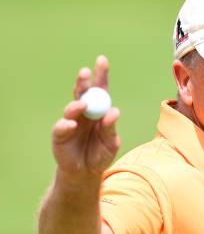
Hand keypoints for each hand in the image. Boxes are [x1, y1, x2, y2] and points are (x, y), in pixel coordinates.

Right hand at [52, 55, 120, 178]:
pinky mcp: (60, 134)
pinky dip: (67, 125)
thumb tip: (113, 112)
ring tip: (83, 105)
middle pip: (82, 93)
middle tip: (85, 72)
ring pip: (72, 107)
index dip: (100, 75)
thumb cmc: (100, 156)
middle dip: (83, 81)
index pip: (100, 90)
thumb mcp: (110, 143)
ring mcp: (70, 121)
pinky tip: (72, 125)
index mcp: (98, 111)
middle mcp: (83, 113)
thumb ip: (111, 129)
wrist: (85, 173)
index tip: (102, 60)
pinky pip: (62, 126)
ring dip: (78, 104)